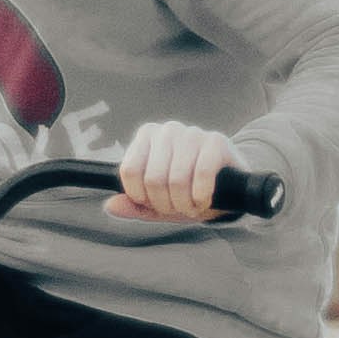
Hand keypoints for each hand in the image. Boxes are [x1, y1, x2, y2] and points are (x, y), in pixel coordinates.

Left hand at [108, 120, 236, 220]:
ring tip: (191, 206)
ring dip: (184, 204)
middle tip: (177, 207)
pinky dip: (201, 196)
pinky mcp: (217, 141)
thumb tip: (110, 205)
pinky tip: (204, 200)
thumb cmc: (187, 192)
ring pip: (176, 179)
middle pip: (153, 179)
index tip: (153, 203)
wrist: (228, 187)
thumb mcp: (157, 203)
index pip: (129, 171)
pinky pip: (202, 175)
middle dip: (165, 204)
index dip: (141, 197)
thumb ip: (133, 205)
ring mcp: (193, 133)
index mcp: (147, 135)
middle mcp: (168, 129)